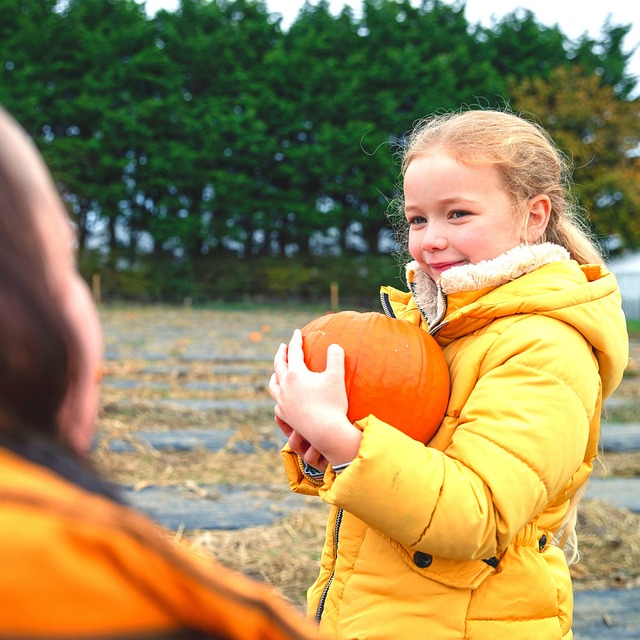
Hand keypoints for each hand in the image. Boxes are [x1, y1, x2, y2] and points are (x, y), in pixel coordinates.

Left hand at [269, 329, 360, 466]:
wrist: (326, 432)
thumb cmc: (333, 403)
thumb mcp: (337, 377)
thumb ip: (336, 357)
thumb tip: (334, 344)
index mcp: (296, 374)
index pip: (294, 352)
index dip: (296, 340)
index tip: (297, 332)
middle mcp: (285, 386)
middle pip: (279, 365)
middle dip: (281, 354)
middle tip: (283, 346)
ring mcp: (283, 402)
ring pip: (273, 384)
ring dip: (275, 374)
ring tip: (276, 371)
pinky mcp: (285, 415)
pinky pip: (277, 403)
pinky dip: (278, 396)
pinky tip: (281, 397)